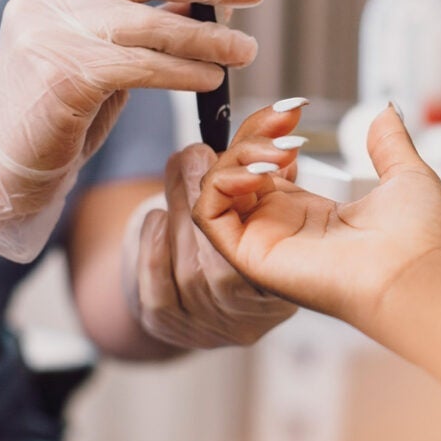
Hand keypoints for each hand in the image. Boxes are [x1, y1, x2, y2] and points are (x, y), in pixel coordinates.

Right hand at [0, 0, 268, 262]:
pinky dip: (183, 72)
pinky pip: (141, 67)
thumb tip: (207, 4)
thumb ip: (142, 22)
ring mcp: (51, 32)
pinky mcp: (62, 74)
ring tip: (247, 49)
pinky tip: (211, 80)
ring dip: (207, 37)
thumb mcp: (99, 51)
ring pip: (150, 22)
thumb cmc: (56, 107)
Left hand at [122, 125, 302, 348]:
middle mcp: (249, 315)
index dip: (247, 199)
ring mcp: (207, 325)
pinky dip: (153, 244)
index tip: (239, 158)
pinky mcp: (167, 324)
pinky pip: (155, 284)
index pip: (263, 248)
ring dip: (177, 209)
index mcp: (287, 285)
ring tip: (180, 174)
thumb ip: (272, 162)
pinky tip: (159, 219)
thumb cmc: (247, 228)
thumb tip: (282, 115)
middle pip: (217, 256)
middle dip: (202, 193)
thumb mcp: (270, 195)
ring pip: (185, 267)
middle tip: (195, 153)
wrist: (210, 286)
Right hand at [192, 103, 440, 334]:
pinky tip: (261, 170)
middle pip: (237, 170)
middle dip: (254, 133)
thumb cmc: (420, 243)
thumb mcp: (405, 176)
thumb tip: (385, 113)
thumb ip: (388, 144)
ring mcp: (265, 241)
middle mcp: (283, 227)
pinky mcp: (252, 257)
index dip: (270, 131)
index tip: (295, 107)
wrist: (419, 277)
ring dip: (238, 155)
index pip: (264, 166)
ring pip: (218, 188)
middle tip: (286, 119)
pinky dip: (222, 182)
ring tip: (279, 150)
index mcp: (312, 213)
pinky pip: (210, 215)